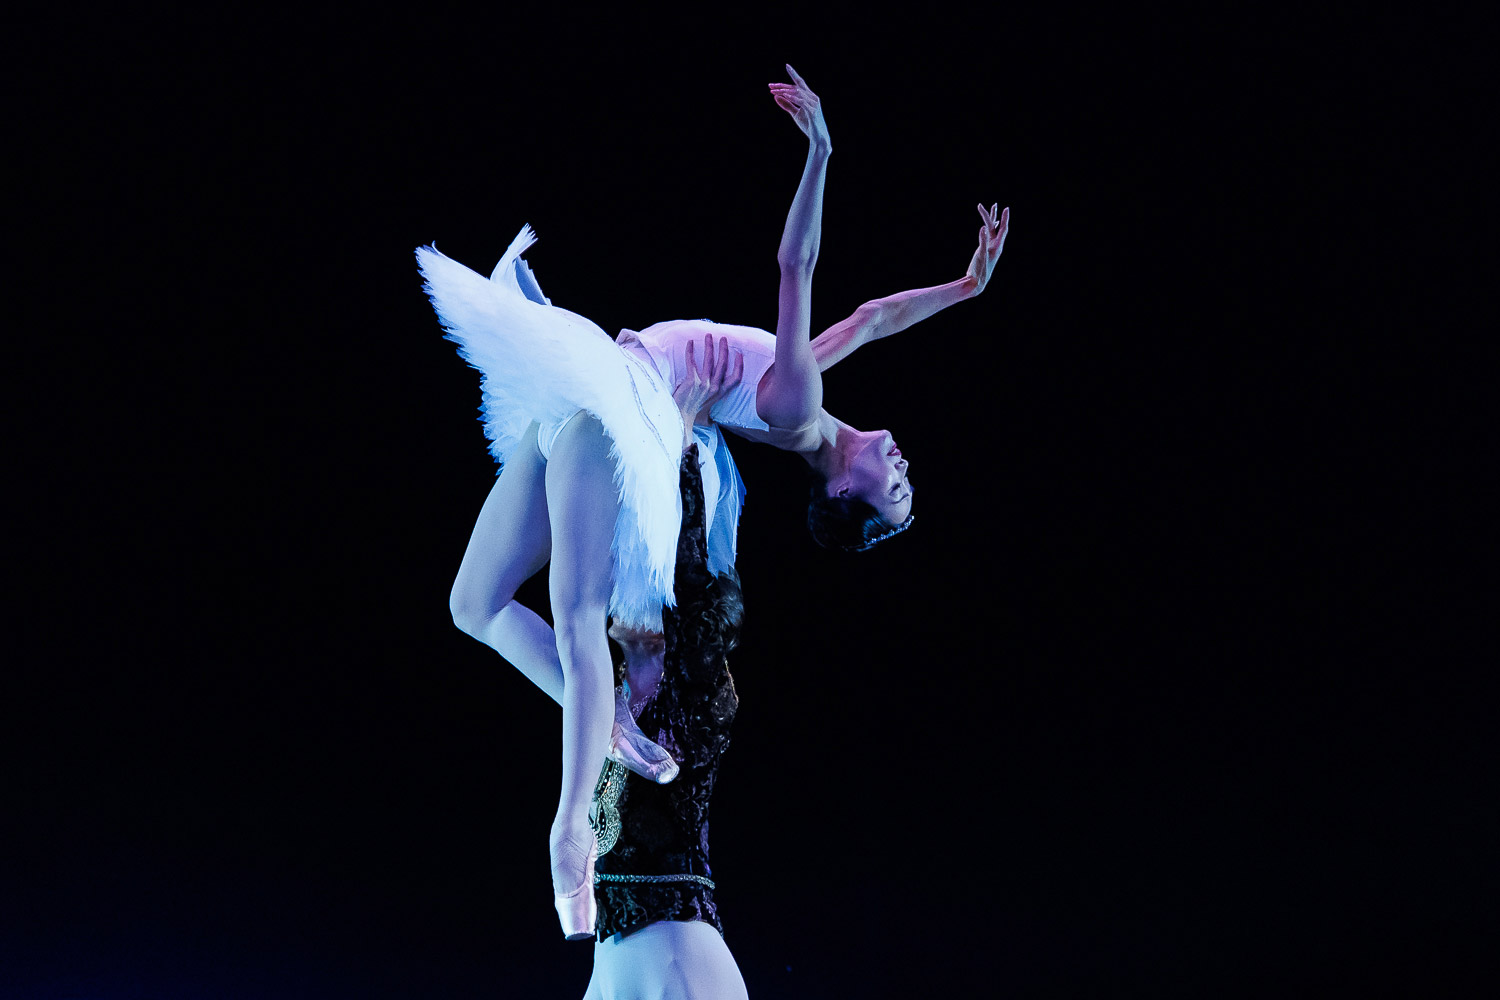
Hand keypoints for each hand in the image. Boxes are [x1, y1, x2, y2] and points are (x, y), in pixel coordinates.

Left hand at [672, 334, 744, 448]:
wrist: (681, 418)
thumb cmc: (692, 414)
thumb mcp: (708, 411)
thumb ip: (713, 406)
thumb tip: (714, 411)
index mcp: (720, 393)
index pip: (735, 378)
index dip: (739, 365)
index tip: (739, 354)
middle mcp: (714, 387)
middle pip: (722, 364)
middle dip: (723, 349)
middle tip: (723, 339)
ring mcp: (704, 384)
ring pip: (709, 360)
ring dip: (709, 346)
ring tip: (709, 336)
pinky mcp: (692, 381)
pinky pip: (691, 362)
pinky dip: (690, 351)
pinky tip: (690, 343)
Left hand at [768, 64, 829, 150]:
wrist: (818, 138)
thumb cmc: (808, 125)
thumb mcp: (795, 114)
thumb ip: (787, 105)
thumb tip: (776, 96)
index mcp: (809, 97)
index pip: (800, 83)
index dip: (793, 74)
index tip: (787, 66)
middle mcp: (813, 97)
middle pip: (796, 87)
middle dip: (782, 86)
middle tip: (770, 86)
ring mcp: (814, 103)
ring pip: (798, 92)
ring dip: (785, 91)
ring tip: (774, 91)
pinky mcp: (812, 111)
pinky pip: (801, 101)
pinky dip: (792, 97)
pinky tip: (784, 95)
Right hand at [965, 204, 1009, 295]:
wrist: (977, 282)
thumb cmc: (980, 270)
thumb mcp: (981, 254)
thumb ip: (982, 240)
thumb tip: (983, 227)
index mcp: (998, 247)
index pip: (1003, 229)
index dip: (1005, 219)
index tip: (1006, 208)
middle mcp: (996, 245)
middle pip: (997, 227)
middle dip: (995, 215)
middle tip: (994, 204)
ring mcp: (990, 247)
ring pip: (992, 230)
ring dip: (992, 219)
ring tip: (993, 207)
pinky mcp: (985, 249)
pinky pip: (988, 235)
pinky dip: (987, 228)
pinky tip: (986, 224)